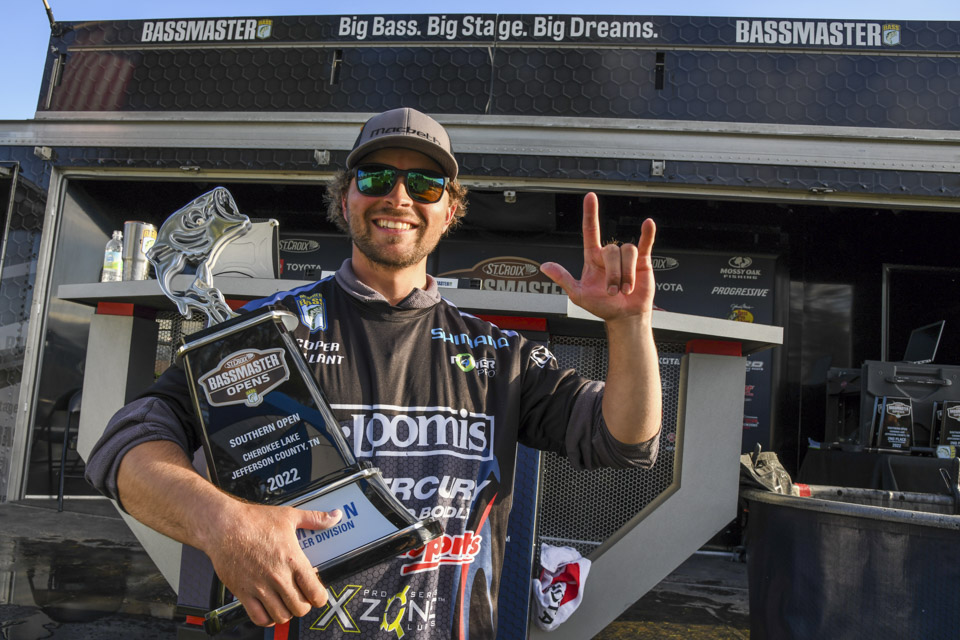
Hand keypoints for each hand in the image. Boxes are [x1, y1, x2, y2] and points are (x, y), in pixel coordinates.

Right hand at [203, 502, 341, 626]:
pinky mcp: (243, 593)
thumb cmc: (253, 520)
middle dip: (304, 605)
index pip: (315, 592)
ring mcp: (260, 587)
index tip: (318, 595)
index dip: (320, 598)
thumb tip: (334, 517)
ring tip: (286, 603)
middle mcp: (278, 576)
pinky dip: (267, 619)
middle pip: (300, 608)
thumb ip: (315, 519)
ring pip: (281, 615)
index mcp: (292, 560)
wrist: (223, 526)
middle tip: (301, 598)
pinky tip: (269, 609)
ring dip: (287, 612)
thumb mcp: (289, 516)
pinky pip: (259, 618)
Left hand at [541, 192, 655, 320]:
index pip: (590, 231)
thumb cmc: (602, 306)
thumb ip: (563, 278)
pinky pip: (645, 243)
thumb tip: (545, 266)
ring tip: (626, 289)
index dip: (590, 214)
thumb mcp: (578, 294)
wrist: (624, 316)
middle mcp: (609, 255)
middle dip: (614, 274)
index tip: (590, 197)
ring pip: (628, 251)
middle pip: (612, 250)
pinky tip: (648, 224)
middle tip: (614, 291)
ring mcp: (626, 258)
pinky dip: (648, 233)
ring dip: (627, 274)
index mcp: (593, 258)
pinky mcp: (642, 261)